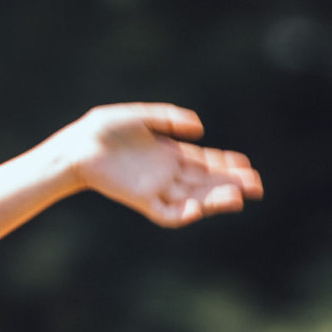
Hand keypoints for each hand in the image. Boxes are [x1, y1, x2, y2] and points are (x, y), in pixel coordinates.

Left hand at [57, 104, 260, 227]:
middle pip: (206, 183)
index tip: (247, 166)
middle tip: (256, 186)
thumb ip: (169, 119)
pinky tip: (198, 208)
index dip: (227, 165)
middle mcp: (167, 173)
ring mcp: (155, 188)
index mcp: (170, 153)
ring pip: (193, 199)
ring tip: (237, 197)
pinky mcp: (141, 200)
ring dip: (215, 200)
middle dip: (231, 184)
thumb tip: (200, 129)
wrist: (75, 146)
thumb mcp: (140, 117)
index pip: (206, 162)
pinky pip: (167, 213)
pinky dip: (183, 214)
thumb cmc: (103, 129)